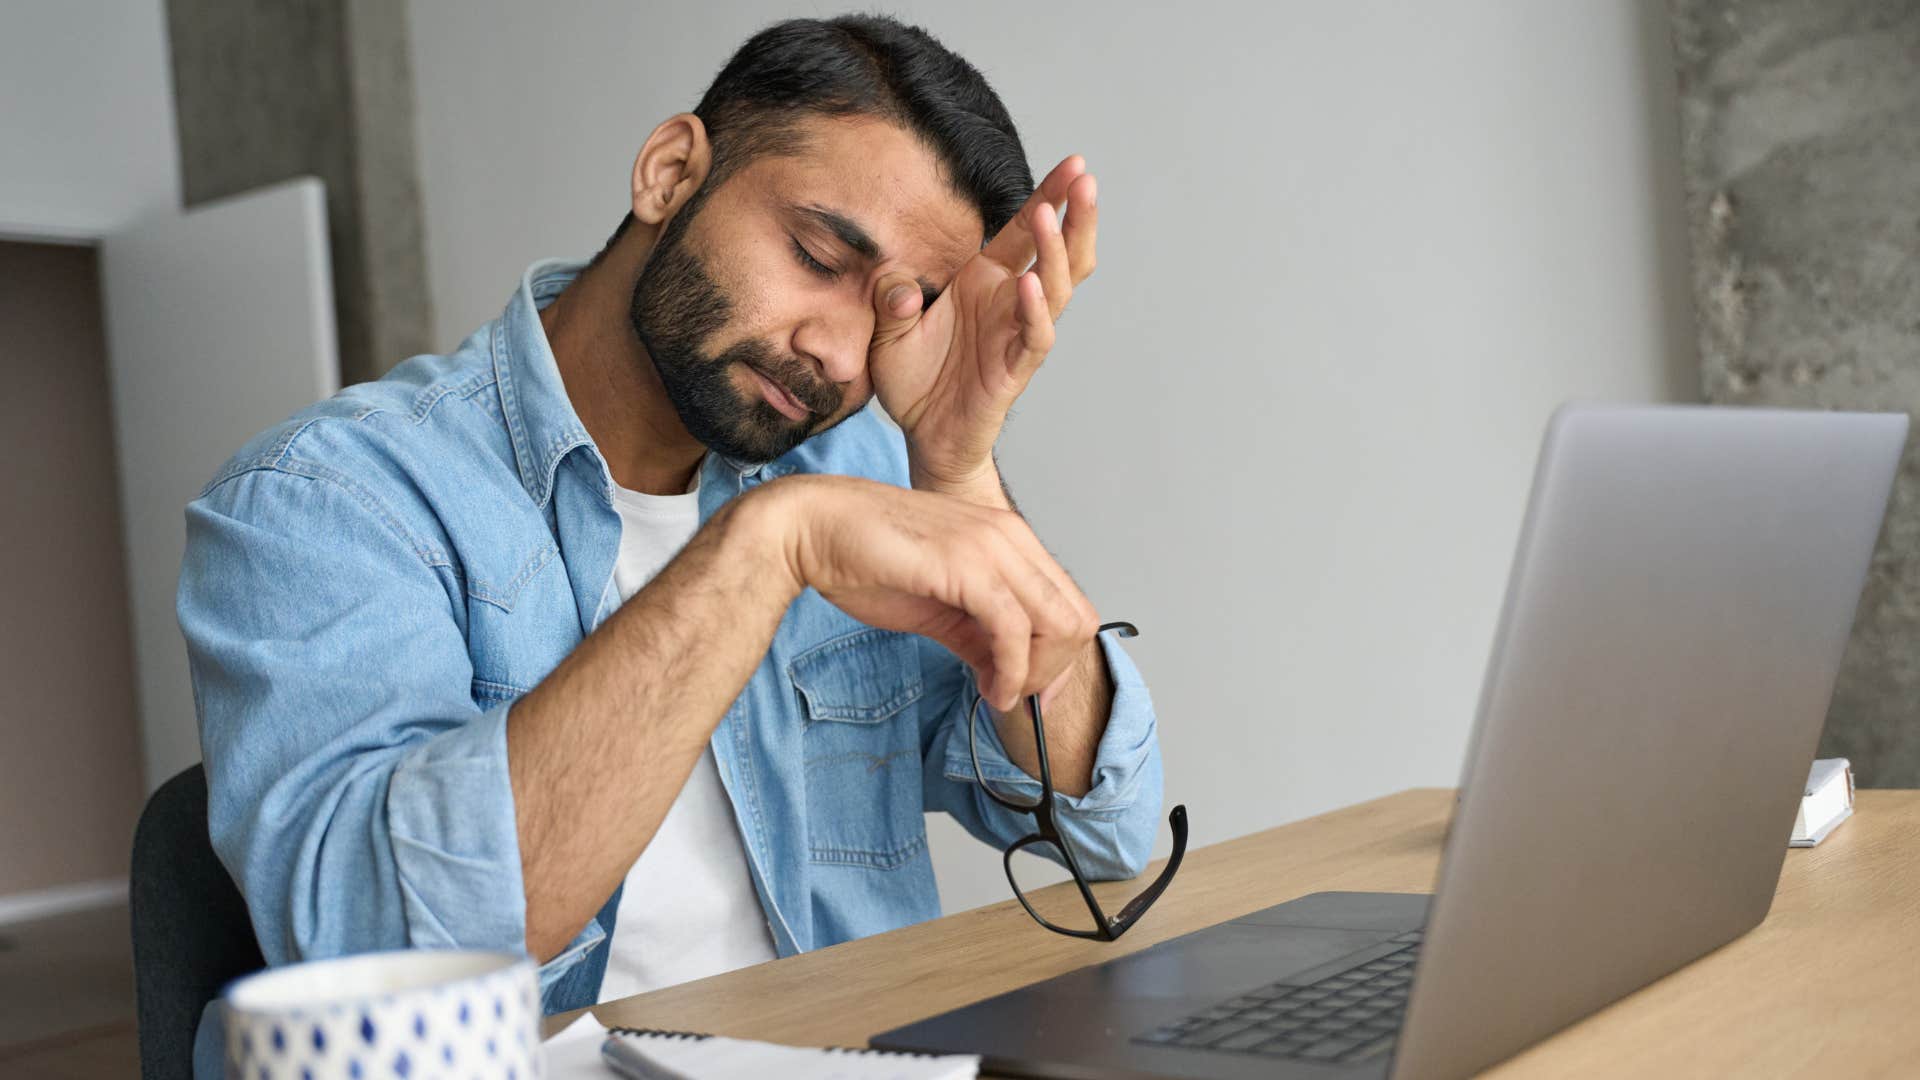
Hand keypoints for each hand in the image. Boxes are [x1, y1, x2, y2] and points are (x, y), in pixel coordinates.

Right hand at [751, 474, 1098, 710]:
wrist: (812, 528)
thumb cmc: (864, 559)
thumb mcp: (937, 606)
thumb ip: (978, 635)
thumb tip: (1005, 672)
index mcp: (1007, 538)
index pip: (1069, 604)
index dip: (1059, 659)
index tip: (1031, 692)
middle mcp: (1010, 536)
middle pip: (1077, 618)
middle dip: (1053, 672)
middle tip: (1014, 695)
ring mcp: (992, 546)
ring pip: (1058, 624)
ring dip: (1035, 675)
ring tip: (998, 694)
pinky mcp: (968, 565)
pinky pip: (1014, 629)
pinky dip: (1011, 671)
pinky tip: (989, 689)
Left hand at [867, 156, 1098, 489]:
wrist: (923, 437)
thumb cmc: (913, 380)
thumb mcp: (885, 332)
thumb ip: (889, 302)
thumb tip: (895, 285)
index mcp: (983, 280)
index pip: (1024, 230)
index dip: (1050, 196)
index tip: (1074, 163)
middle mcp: (1008, 301)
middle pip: (1057, 251)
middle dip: (1074, 214)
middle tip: (1085, 178)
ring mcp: (1017, 333)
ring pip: (1054, 287)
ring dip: (1054, 251)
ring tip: (1051, 215)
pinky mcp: (1014, 368)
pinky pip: (1034, 335)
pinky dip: (1034, 309)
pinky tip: (1028, 283)